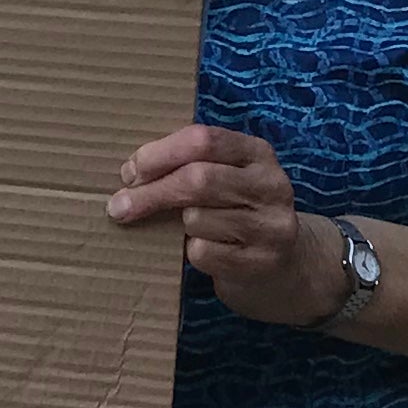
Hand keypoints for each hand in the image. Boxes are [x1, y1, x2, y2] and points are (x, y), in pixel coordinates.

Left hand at [107, 128, 349, 326]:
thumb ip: (191, 164)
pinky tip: (205, 251)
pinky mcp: (263, 262)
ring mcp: (271, 225)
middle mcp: (271, 185)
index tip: (130, 171)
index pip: (204, 140)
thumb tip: (130, 173)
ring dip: (176, 225)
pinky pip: (203, 252)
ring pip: (197, 218)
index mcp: (257, 153)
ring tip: (186, 229)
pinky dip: (191, 252)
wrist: (288, 267)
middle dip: (151, 193)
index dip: (160, 154)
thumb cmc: (239, 214)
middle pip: (198, 179)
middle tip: (119, 206)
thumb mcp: (227, 178)